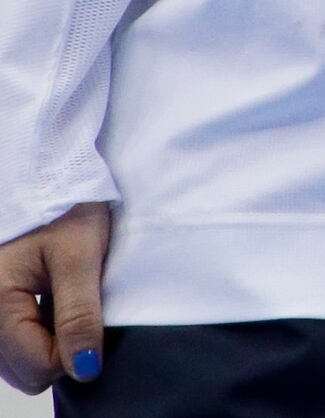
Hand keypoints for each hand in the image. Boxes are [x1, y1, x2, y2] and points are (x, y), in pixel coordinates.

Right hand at [0, 201, 108, 393]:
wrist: (46, 174)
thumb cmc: (64, 207)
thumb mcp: (80, 257)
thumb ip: (79, 315)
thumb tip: (84, 369)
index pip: (36, 367)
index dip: (73, 352)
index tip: (93, 318)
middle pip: (23, 370)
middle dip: (58, 348)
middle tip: (79, 304)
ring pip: (16, 358)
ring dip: (46, 338)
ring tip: (63, 296)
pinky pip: (12, 339)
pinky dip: (35, 328)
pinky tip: (49, 299)